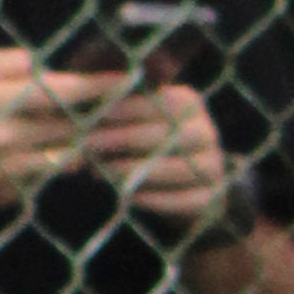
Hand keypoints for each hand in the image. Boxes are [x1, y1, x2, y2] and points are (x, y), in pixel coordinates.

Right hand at [0, 50, 125, 221]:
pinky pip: (49, 175)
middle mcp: (6, 138)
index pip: (61, 92)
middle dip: (104, 114)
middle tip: (133, 102)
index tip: (128, 77)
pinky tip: (69, 149)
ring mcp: (10, 171)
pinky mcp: (10, 194)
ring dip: (88, 141)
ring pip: (68, 155)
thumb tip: (46, 65)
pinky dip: (62, 162)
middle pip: (72, 126)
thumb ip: (4, 62)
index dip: (98, 86)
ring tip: (107, 126)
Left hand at [82, 79, 235, 235]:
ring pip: (174, 168)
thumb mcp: (132, 119)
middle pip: (163, 135)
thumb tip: (80, 94)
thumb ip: (114, 106)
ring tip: (100, 174)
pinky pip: (184, 200)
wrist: (182, 185)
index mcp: (189, 103)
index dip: (119, 110)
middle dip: (120, 140)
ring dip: (133, 171)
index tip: (86, 117)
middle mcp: (206, 131)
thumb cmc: (144, 144)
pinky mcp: (213, 198)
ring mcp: (213, 166)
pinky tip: (126, 197)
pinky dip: (153, 199)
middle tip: (86, 146)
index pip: (154, 103)